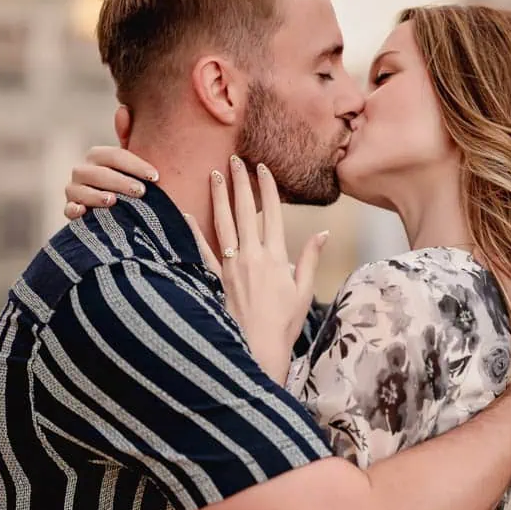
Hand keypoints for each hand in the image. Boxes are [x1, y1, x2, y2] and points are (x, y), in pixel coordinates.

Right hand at [63, 107, 158, 216]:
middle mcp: (82, 171)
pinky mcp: (71, 211)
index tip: (155, 176)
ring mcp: (74, 191)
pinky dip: (74, 210)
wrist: (117, 210)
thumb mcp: (129, 163)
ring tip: (114, 201)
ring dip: (96, 195)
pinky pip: (68, 209)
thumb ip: (127, 138)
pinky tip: (83, 212)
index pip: (115, 156)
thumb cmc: (126, 182)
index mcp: (98, 156)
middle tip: (141, 192)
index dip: (135, 165)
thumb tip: (123, 109)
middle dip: (120, 181)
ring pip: (80, 190)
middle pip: (98, 173)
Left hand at [185, 157, 326, 383]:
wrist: (258, 349)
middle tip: (235, 160)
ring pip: (224, 224)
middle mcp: (252, 256)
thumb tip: (323, 233)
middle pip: (246, 212)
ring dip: (219, 197)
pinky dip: (194, 232)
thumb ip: (310, 259)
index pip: (272, 213)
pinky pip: (203, 251)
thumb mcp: (303, 291)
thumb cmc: (284, 324)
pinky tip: (187, 214)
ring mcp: (231, 266)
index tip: (263, 168)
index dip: (268, 188)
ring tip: (214, 175)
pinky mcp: (216, 279)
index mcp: (276, 257)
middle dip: (241, 183)